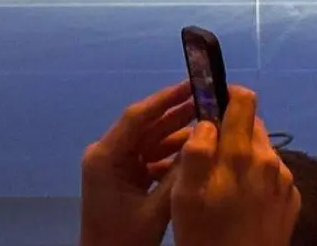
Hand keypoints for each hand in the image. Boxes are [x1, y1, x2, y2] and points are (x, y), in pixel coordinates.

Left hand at [80, 79, 194, 245]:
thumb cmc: (123, 239)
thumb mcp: (155, 209)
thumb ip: (179, 176)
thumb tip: (204, 143)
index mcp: (105, 157)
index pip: (137, 118)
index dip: (165, 99)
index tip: (192, 85)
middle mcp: (107, 154)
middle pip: (146, 126)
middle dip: (177, 113)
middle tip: (209, 99)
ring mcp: (116, 165)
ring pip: (151, 140)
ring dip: (178, 134)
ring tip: (211, 121)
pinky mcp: (125, 177)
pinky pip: (151, 157)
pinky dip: (172, 154)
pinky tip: (198, 149)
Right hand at [170, 86, 299, 245]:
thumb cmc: (205, 236)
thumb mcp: (185, 196)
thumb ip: (196, 152)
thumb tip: (206, 122)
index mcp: (242, 153)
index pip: (244, 101)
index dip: (227, 96)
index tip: (210, 105)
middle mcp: (269, 161)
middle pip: (253, 126)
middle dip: (231, 130)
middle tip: (209, 152)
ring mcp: (284, 182)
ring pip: (263, 151)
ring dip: (244, 156)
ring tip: (223, 182)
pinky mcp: (292, 200)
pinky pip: (272, 175)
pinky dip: (257, 178)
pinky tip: (241, 200)